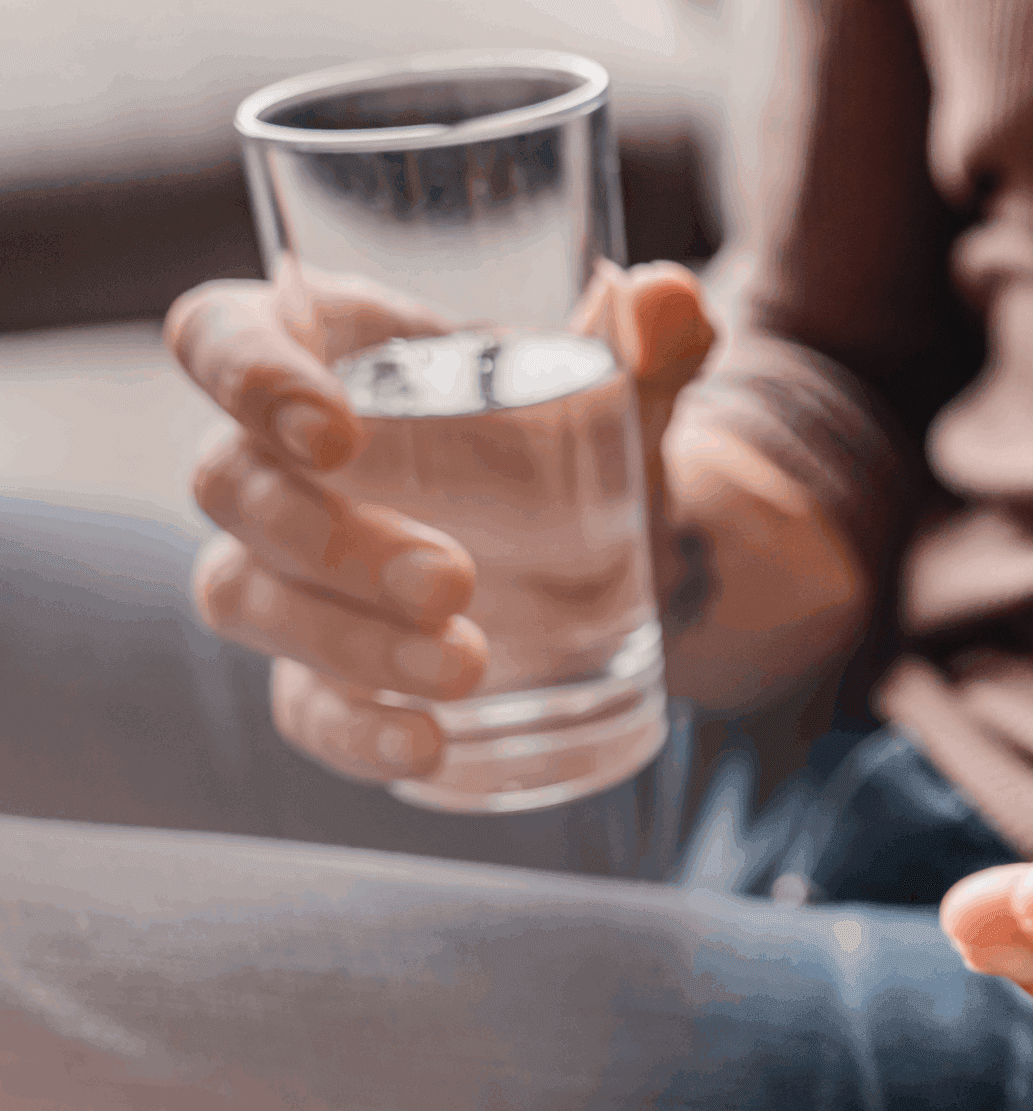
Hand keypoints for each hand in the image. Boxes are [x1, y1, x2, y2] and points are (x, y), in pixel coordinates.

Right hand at [165, 263, 864, 782]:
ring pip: (245, 598)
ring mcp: (288, 570)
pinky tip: (430, 745)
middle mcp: (278, 458)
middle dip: (331, 541)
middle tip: (454, 579)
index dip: (245, 376)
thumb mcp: (623, 386)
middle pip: (232, 488)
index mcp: (331, 352)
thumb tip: (669, 300)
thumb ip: (653, 341)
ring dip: (346, 640)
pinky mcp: (322, 667)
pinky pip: (300, 704)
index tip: (334, 433)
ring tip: (471, 666)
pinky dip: (354, 731)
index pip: (220, 335)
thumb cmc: (576, 432)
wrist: (616, 544)